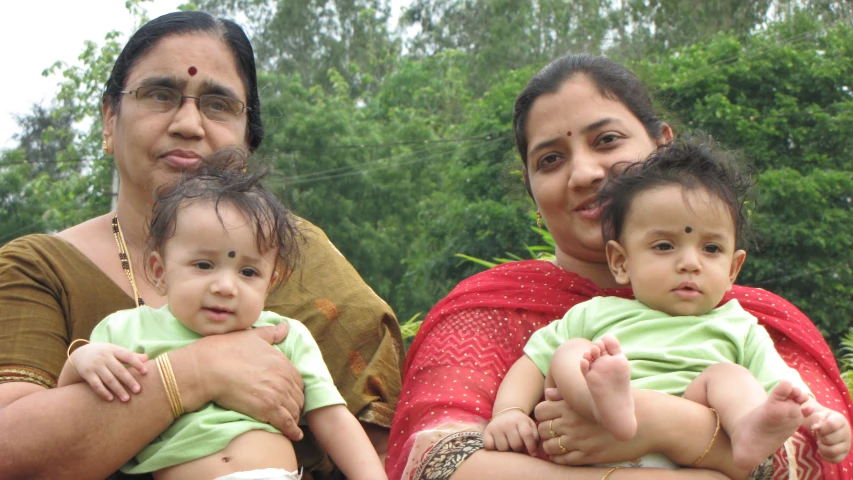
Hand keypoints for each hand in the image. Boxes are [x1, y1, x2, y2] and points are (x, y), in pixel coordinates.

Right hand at [69, 343, 148, 401]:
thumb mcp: (115, 350)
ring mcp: (95, 366)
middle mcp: (104, 357)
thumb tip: (147, 358)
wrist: (80, 354)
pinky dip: (103, 392)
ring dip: (118, 389)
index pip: (128, 356)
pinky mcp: (87, 374)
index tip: (145, 372)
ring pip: (108, 379)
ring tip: (126, 399)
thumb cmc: (104, 353)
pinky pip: (96, 384)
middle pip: (119, 370)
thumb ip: (130, 355)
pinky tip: (111, 398)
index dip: (137, 363)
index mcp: (114, 350)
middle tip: (138, 390)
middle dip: (129, 380)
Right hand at [192, 322, 305, 439]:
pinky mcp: (267, 409)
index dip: (294, 388)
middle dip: (295, 404)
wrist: (206, 368)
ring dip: (293, 417)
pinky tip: (294, 436)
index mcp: (281, 361)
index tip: (290, 395)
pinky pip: (286, 423)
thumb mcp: (251, 336)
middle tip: (290, 411)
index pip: (297, 379)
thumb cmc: (224, 350)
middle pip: (297, 396)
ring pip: (294, 410)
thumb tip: (285, 327)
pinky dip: (292, 430)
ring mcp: (276, 393)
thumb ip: (270, 334)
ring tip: (290, 423)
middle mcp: (282, 377)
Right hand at [483, 410, 538, 455]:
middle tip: (518, 447)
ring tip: (509, 445)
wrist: (506, 413)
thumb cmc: (521, 424)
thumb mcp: (530, 426)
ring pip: (503, 448)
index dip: (531, 447)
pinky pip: (489, 446)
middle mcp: (507, 423)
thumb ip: (535, 437)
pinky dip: (494, 449)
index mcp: (520, 421)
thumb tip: (534, 452)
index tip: (533, 454)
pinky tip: (498, 445)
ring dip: (507, 450)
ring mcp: (496, 427)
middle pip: (515, 445)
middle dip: (519, 449)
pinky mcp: (487, 431)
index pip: (527, 435)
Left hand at [534, 388, 650, 464]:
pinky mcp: (589, 455)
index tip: (549, 417)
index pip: (540, 410)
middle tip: (552, 432)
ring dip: (550, 446)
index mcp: (572, 405)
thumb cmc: (621, 403)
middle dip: (544, 431)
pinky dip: (558, 459)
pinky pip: (563, 461)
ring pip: (549, 447)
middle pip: (542, 429)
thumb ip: (567, 394)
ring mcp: (580, 440)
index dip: (542, 415)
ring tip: (557, 444)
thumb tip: (548, 394)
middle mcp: (572, 422)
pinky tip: (564, 454)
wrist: (646, 422)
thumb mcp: (594, 394)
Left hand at [806, 408, 850, 462]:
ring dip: (821, 447)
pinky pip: (835, 460)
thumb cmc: (819, 418)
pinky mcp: (844, 454)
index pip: (831, 425)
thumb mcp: (814, 411)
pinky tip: (820, 450)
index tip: (816, 428)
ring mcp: (847, 445)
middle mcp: (846, 433)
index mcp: (840, 420)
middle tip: (817, 435)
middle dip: (819, 438)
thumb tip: (809, 416)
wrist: (824, 427)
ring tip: (818, 442)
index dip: (820, 428)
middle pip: (829, 439)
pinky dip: (825, 456)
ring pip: (832, 451)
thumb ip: (809, 409)